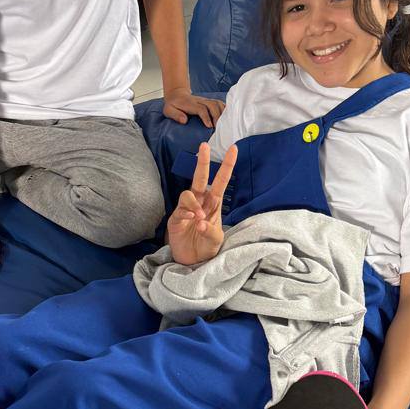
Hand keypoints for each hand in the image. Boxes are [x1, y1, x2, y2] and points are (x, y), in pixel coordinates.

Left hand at [163, 88, 224, 127]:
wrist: (176, 95)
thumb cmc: (173, 105)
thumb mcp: (168, 110)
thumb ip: (175, 115)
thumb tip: (184, 120)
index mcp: (190, 104)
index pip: (201, 109)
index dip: (206, 117)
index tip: (210, 126)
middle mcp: (199, 101)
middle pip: (212, 105)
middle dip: (217, 116)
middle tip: (219, 128)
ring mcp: (205, 100)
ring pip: (217, 103)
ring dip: (222, 112)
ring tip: (225, 124)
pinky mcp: (209, 101)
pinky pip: (219, 103)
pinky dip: (225, 109)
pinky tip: (227, 117)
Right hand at [167, 142, 235, 264]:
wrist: (194, 262)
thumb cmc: (207, 247)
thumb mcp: (216, 240)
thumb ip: (211, 231)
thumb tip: (200, 221)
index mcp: (214, 204)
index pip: (221, 181)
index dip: (227, 166)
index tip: (233, 149)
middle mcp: (200, 203)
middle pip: (200, 178)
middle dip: (202, 162)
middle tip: (204, 146)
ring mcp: (186, 210)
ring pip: (187, 194)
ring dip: (194, 203)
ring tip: (200, 216)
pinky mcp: (175, 219)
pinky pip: (180, 210)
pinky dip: (186, 213)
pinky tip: (192, 220)